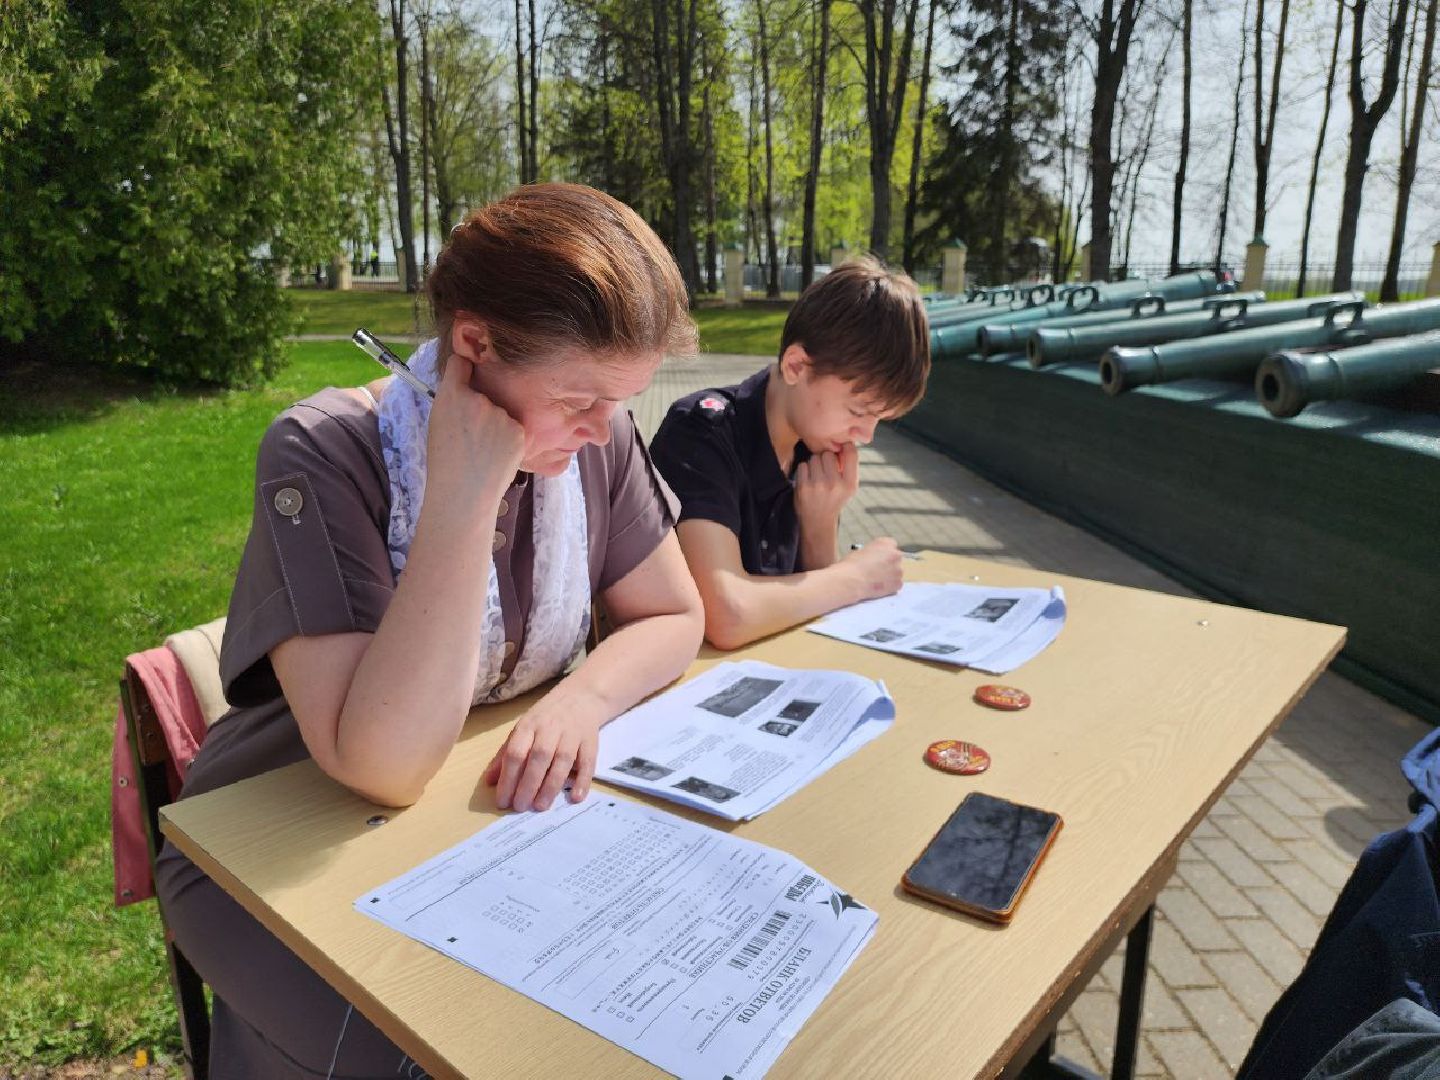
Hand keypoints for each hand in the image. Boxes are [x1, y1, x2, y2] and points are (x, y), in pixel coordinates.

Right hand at [422, 354, 525, 522]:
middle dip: (479, 404)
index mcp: (451, 395)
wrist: (462, 495)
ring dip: (495, 423)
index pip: (460, 362)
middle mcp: (478, 399)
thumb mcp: (438, 423)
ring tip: (482, 450)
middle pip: (483, 390)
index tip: (465, 371)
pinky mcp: (518, 431)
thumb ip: (453, 399)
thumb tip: (467, 383)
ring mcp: (501, 415)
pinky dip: (507, 438)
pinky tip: (495, 455)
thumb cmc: (445, 462)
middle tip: (468, 434)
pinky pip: (513, 426)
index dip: (462, 368)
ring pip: (500, 410)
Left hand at [481, 686, 603, 811]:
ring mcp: (572, 734)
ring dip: (551, 785)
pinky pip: (588, 761)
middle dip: (528, 784)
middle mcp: (550, 729)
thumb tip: (490, 781)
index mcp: (528, 726)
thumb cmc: (546, 718)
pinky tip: (575, 797)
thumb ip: (506, 754)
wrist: (581, 696)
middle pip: (539, 757)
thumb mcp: (523, 729)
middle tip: (520, 807)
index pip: (516, 753)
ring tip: (541, 807)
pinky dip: (583, 780)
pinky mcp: (590, 741)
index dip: (508, 778)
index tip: (503, 801)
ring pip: (562, 761)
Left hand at [793, 443, 858, 531]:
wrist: (818, 521)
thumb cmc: (835, 500)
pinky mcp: (803, 486)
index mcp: (850, 484)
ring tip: (817, 477)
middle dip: (826, 459)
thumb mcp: (849, 487)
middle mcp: (835, 484)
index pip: (851, 453)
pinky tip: (808, 481)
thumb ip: (849, 467)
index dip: (846, 446)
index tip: (842, 448)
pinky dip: (804, 471)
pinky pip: (803, 465)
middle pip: (828, 454)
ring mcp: (818, 485)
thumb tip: (845, 442)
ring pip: (814, 458)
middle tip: (826, 471)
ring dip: (814, 464)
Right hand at [843, 537, 903, 601]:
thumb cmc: (852, 566)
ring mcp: (898, 569)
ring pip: (896, 572)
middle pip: (895, 558)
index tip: (880, 558)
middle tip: (878, 571)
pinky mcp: (898, 583)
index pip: (890, 545)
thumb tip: (875, 560)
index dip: (884, 553)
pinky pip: (896, 584)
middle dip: (889, 564)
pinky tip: (878, 587)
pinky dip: (889, 587)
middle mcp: (895, 554)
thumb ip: (873, 554)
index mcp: (885, 543)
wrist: (852, 580)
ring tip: (875, 581)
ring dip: (889, 576)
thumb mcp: (861, 551)